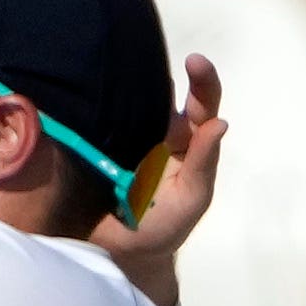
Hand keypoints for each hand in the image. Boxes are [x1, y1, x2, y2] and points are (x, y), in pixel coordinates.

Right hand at [91, 50, 220, 305]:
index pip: (201, 103)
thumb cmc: (164, 225)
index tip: (194, 62)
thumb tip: (220, 123)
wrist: (120, 252)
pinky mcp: (94, 142)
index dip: (202, 80)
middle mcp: (157, 128)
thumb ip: (204, 163)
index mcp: (186, 140)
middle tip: (143, 52)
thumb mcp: (191, 198)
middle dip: (155, 64)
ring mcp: (124, 133)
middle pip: (160, 88)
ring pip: (127, 97)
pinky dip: (93, 100)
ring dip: (122, 77)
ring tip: (114, 58)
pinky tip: (85, 85)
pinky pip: (96, 117)